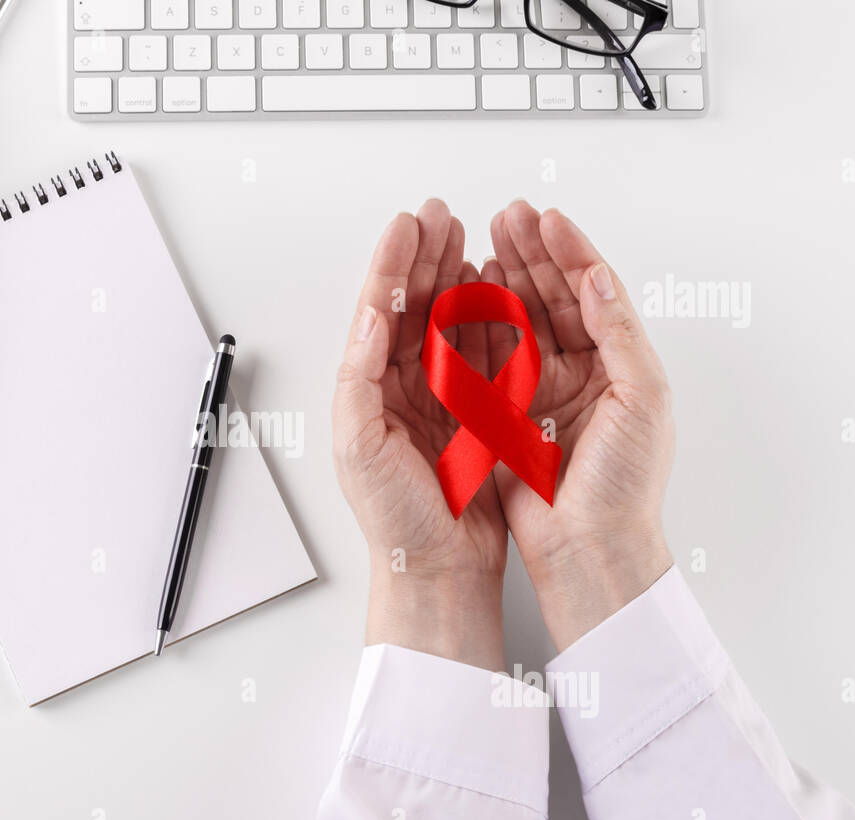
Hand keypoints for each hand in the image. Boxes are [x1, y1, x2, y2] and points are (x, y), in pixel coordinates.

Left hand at [333, 200, 506, 669]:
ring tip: (469, 239)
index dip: (394, 264)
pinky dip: (488, 319)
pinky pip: (482, 354)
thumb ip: (358, 382)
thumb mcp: (360, 451)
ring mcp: (438, 398)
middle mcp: (400, 388)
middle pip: (413, 306)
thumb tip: (370, 319)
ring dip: (456, 278)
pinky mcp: (474, 414)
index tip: (411, 223)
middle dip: (426, 257)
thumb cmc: (395, 520)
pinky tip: (497, 292)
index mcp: (368, 390)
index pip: (381, 311)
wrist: (439, 568)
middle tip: (443, 216)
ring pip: (448, 322)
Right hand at [483, 202, 674, 650]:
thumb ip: (621, 333)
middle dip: (530, 253)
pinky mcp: (505, 413)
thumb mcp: (642, 400)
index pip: (594, 291)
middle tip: (507, 217)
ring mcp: (540, 390)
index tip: (545, 219)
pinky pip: (488, 357)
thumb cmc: (624, 486)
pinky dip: (477, 323)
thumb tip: (599, 276)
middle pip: (553, 296)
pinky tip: (465, 295)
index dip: (569, 251)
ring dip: (502, 278)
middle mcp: (581, 371)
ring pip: (518, 319)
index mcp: (620, 363)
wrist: (587, 549)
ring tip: (483, 242)